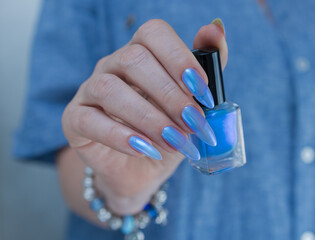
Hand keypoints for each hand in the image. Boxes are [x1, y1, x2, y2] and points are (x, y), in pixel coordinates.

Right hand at [61, 19, 227, 214]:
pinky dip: (120, 136)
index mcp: (141, 54)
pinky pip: (89, 120)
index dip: (180, 58)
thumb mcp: (192, 107)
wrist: (140, 170)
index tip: (203, 92)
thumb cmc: (167, 134)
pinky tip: (145, 150)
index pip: (153, 34)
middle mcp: (112, 66)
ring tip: (174, 142)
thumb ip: (204, 71)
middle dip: (171, 95)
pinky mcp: (74, 120)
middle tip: (194, 124)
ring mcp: (89, 91)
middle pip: (134, 60)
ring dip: (149, 118)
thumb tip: (216, 30)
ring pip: (110, 89)